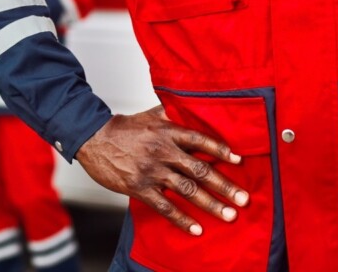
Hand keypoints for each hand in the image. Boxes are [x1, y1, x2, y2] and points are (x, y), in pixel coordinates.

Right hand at [75, 105, 249, 235]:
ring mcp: (152, 171)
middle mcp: (164, 151)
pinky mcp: (140, 188)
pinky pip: (165, 207)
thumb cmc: (123, 127)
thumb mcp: (150, 115)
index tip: (239, 160)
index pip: (200, 140)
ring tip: (229, 214)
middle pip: (199, 169)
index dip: (220, 150)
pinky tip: (196, 228)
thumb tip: (187, 108)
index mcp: (167, 131)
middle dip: (224, 185)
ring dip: (210, 204)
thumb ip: (170, 113)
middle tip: (243, 198)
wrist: (94, 138)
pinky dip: (182, 219)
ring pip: (187, 190)